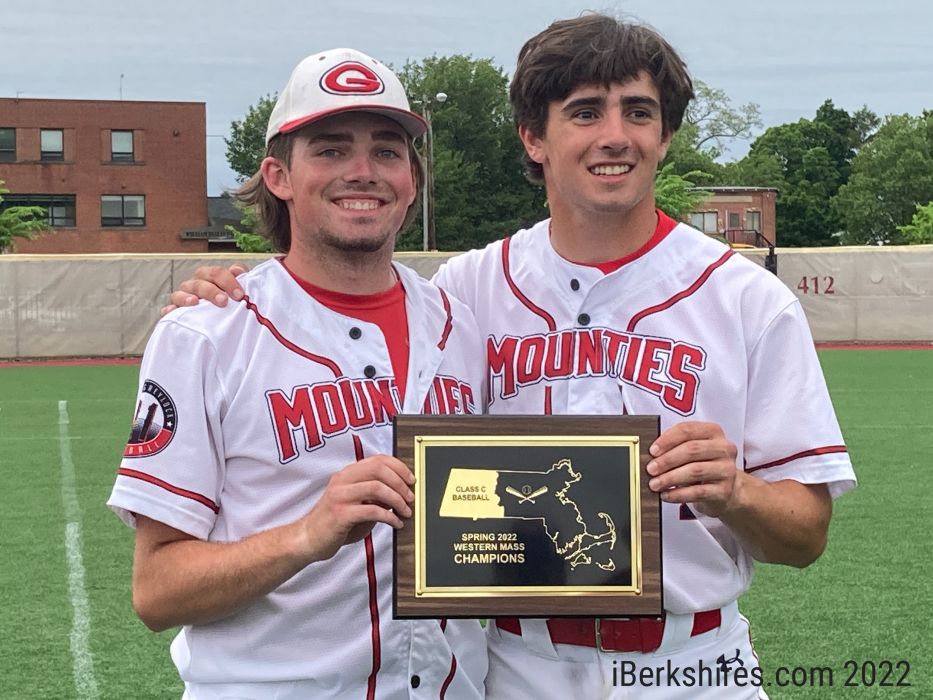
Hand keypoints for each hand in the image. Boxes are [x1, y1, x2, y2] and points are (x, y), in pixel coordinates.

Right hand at [160, 263, 250, 315]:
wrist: (221, 322)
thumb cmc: (229, 301)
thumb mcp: (238, 289)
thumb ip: (241, 277)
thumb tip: (237, 270)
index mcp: (210, 276)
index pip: (216, 272)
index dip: (228, 281)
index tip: (239, 294)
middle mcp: (195, 284)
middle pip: (199, 282)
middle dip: (211, 290)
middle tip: (223, 301)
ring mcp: (184, 297)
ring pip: (181, 293)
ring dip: (187, 297)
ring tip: (194, 302)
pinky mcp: (177, 311)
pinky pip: (169, 309)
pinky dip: (170, 309)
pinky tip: (172, 311)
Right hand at [296, 455, 415, 561]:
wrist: (308, 539)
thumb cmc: (335, 522)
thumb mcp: (357, 504)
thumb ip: (375, 496)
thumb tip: (401, 493)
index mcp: (347, 474)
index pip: (377, 460)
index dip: (399, 467)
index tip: (411, 479)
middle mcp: (342, 480)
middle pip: (378, 469)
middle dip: (400, 483)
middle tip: (410, 497)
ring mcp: (339, 496)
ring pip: (377, 487)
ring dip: (397, 500)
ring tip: (405, 511)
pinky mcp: (340, 514)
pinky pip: (372, 510)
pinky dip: (389, 517)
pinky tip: (396, 523)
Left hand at [646, 422, 738, 517]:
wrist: (723, 489)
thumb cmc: (702, 465)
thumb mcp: (691, 451)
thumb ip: (674, 447)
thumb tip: (650, 456)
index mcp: (713, 432)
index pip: (687, 430)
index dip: (667, 440)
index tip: (652, 450)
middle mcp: (724, 448)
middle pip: (692, 449)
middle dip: (667, 460)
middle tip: (650, 469)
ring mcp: (727, 469)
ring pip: (695, 470)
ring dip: (670, 478)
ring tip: (655, 484)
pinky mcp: (725, 490)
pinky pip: (698, 492)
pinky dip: (679, 494)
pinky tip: (666, 495)